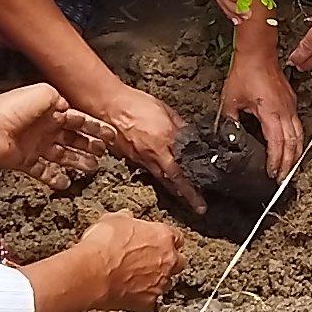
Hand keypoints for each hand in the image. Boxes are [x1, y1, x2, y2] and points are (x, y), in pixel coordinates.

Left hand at [0, 83, 116, 189]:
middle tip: (104, 151)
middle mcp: (45, 128)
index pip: (80, 120)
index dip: (96, 127)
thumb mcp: (44, 93)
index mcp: (52, 111)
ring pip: (63, 155)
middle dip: (90, 144)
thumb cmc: (10, 107)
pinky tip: (66, 183)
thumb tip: (69, 107)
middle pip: (74, 138)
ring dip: (78, 161)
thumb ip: (61, 99)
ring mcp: (35, 145)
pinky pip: (44, 172)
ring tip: (92, 168)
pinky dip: (55, 178)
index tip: (111, 134)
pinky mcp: (25, 161)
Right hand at [75, 211, 183, 311]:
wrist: (92, 273)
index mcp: (163, 236)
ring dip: (157, 281)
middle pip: (178, 262)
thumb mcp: (112, 220)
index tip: (156, 242)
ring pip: (167, 283)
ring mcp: (161, 282)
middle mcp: (168, 260)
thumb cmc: (102, 245)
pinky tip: (129, 295)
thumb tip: (126, 217)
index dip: (165, 240)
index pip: (177, 237)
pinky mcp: (149, 302)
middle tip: (149, 262)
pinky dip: (143, 299)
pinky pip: (151, 301)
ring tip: (137, 280)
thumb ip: (125, 218)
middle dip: (168, 262)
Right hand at [94, 83, 207, 214]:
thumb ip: (180, 127)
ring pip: (162, 178)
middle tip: (199, 207)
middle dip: (188, 195)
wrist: (107, 106)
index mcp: (166, 139)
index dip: (195, 182)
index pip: (185, 166)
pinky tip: (166, 176)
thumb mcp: (165, 110)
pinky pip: (149, 170)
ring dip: (175, 188)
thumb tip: (191, 139)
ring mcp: (141, 158)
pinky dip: (160, 176)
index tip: (204, 195)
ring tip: (186, 196)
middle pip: (174, 179)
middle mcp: (154, 153)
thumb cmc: (136, 103)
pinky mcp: (131, 158)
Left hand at [219, 36, 303, 178]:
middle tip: (282, 179)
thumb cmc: (245, 72)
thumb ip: (229, 122)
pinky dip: (297, 140)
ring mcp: (290, 106)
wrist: (258, 53)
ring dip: (295, 154)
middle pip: (293, 144)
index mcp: (271, 113)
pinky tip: (292, 146)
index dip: (275, 163)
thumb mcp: (230, 101)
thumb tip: (227, 137)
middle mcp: (285, 112)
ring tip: (289, 168)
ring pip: (299, 136)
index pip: (277, 145)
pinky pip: (298, 126)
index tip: (272, 175)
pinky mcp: (291, 102)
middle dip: (288, 164)